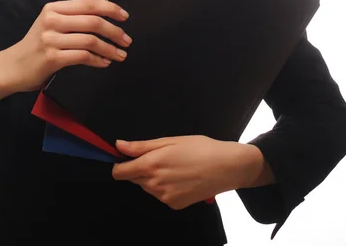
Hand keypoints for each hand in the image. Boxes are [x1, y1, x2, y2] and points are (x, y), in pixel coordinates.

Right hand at [4, 0, 131, 91]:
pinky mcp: (52, 58)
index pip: (89, 4)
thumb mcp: (51, 24)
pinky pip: (83, 56)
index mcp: (54, 8)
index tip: (125, 16)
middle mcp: (52, 20)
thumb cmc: (36, 46)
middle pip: (93, 21)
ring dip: (110, 48)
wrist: (12, 67)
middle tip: (126, 40)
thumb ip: (72, 18)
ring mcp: (51, 39)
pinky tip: (105, 62)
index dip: (110, 8)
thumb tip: (105, 18)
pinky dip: (98, 60)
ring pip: (90, 40)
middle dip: (115, 31)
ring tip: (120, 54)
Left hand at [112, 135, 267, 209]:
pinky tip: (180, 177)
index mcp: (150, 165)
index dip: (119, 165)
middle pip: (134, 179)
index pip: (120, 172)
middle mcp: (154, 184)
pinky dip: (165, 187)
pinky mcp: (175, 205)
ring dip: (153, 178)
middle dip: (140, 169)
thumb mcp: (169, 140)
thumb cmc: (199, 148)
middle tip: (159, 157)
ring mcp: (165, 197)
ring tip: (174, 165)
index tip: (125, 158)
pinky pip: (161, 195)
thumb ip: (141, 146)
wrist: (226, 167)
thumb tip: (119, 146)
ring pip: (148, 187)